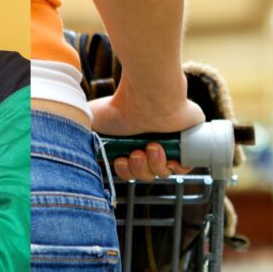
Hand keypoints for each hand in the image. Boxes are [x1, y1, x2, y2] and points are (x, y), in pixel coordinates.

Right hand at [89, 92, 204, 180]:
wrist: (147, 97)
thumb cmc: (120, 106)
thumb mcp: (92, 120)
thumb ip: (87, 135)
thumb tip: (83, 147)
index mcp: (130, 140)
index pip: (129, 167)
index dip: (124, 170)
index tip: (120, 160)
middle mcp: (149, 142)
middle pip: (145, 173)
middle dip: (138, 169)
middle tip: (136, 154)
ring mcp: (170, 143)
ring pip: (162, 172)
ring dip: (153, 166)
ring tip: (151, 147)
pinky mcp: (188, 142)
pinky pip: (184, 167)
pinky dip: (174, 166)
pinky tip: (165, 153)